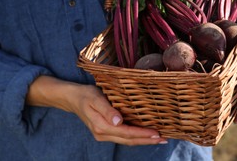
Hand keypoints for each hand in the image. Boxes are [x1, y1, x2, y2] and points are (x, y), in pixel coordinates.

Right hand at [26, 76, 167, 144]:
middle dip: (147, 140)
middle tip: (164, 139)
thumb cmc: (85, 95)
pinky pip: (124, 136)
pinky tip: (145, 134)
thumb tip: (119, 121)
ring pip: (127, 140)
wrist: (72, 98)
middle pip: (129, 140)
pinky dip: (136, 136)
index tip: (157, 133)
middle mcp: (103, 134)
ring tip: (159, 138)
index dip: (142, 134)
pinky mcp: (106, 131)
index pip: (127, 133)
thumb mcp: (95, 98)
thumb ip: (107, 110)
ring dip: (144, 140)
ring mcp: (104, 134)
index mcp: (101, 126)